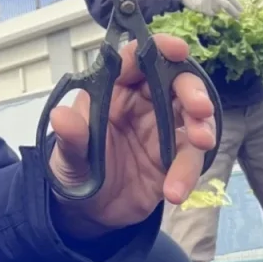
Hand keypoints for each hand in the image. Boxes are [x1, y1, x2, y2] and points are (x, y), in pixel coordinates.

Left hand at [46, 34, 217, 238]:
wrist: (89, 213)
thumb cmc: (76, 169)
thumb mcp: (67, 157)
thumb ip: (71, 138)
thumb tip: (60, 116)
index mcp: (116, 89)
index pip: (138, 59)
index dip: (159, 48)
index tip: (177, 49)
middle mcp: (144, 103)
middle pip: (175, 82)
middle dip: (192, 90)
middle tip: (199, 107)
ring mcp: (163, 130)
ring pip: (193, 116)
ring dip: (202, 126)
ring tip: (201, 142)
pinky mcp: (175, 158)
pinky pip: (190, 157)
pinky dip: (189, 172)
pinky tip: (176, 192)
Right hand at [181, 0, 242, 17]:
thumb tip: (227, 5)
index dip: (237, 4)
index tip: (241, 10)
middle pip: (227, 5)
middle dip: (233, 12)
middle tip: (238, 18)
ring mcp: (209, 1)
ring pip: (217, 11)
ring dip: (215, 11)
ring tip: (206, 6)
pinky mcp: (203, 7)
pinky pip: (209, 14)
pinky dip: (208, 13)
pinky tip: (202, 7)